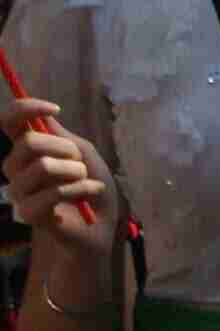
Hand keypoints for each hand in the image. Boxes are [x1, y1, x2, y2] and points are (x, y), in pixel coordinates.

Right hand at [1, 97, 117, 259]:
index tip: (54, 109)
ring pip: (42, 166)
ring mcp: (19, 191)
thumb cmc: (90, 183)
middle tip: (80, 163)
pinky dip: (81, 189)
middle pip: (29, 142)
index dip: (25, 109)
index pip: (8, 122)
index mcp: (26, 148)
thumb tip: (44, 112)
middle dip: (65, 148)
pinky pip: (54, 191)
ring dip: (75, 171)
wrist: (99, 222)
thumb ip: (61, 134)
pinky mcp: (28, 213)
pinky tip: (91, 192)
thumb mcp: (83, 152)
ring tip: (84, 179)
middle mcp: (15, 167)